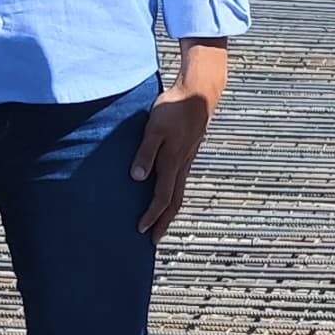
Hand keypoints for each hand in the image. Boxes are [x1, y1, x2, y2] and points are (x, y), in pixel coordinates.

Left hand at [130, 43, 224, 236]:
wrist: (198, 93)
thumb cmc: (174, 109)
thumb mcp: (154, 130)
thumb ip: (145, 153)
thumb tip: (136, 178)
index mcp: (172, 163)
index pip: (162, 198)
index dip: (151, 215)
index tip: (140, 229)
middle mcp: (182, 166)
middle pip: (174, 203)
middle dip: (163, 223)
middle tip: (154, 240)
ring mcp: (187, 161)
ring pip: (179, 193)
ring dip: (170, 212)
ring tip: (161, 223)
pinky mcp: (187, 153)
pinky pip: (181, 182)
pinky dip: (174, 196)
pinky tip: (168, 194)